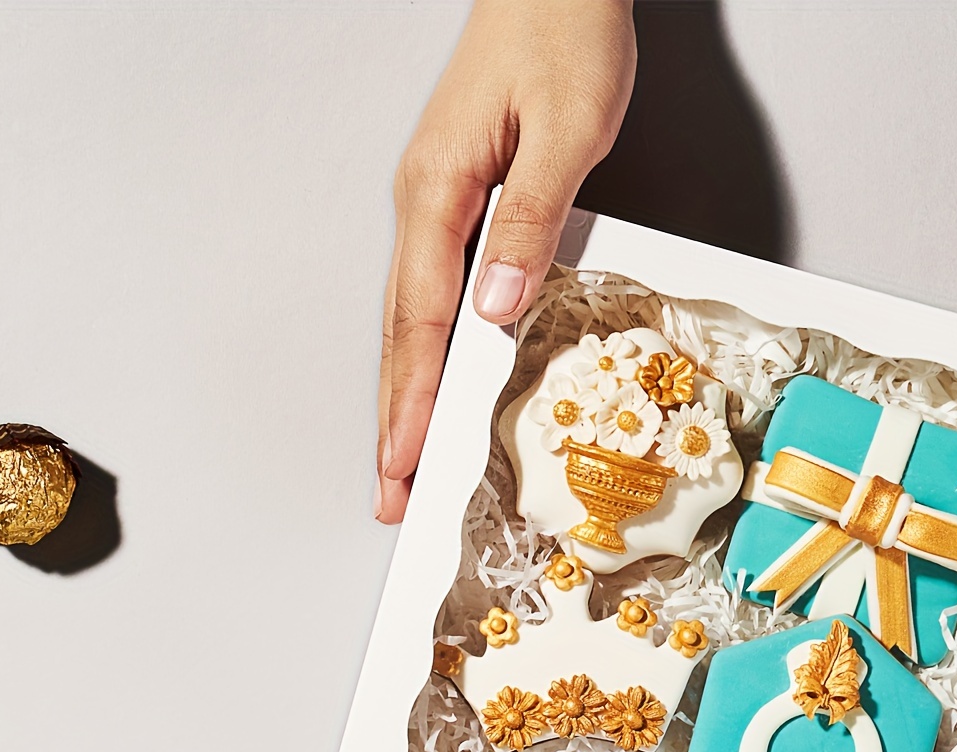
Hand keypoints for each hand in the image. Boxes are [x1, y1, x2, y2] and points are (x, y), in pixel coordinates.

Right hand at [376, 0, 636, 524]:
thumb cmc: (565, 34)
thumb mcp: (565, 130)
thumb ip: (533, 220)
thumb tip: (497, 308)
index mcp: (439, 192)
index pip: (419, 320)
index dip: (409, 404)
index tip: (402, 468)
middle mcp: (424, 204)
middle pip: (400, 336)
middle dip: (394, 423)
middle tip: (391, 500)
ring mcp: (436, 204)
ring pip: (411, 322)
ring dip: (406, 398)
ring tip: (405, 467)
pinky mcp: (459, 201)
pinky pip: (433, 296)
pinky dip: (429, 355)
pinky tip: (437, 391)